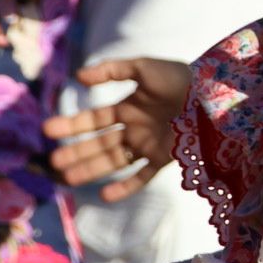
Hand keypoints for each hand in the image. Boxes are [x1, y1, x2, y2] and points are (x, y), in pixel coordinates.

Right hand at [43, 58, 191, 201]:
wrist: (212, 96)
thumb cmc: (180, 78)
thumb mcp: (144, 68)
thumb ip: (112, 70)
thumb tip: (78, 76)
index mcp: (130, 107)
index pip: (95, 120)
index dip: (72, 125)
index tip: (49, 130)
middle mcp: (135, 129)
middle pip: (99, 144)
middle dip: (77, 152)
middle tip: (54, 161)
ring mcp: (148, 145)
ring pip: (114, 161)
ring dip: (91, 170)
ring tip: (67, 178)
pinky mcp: (164, 159)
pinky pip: (141, 177)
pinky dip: (124, 187)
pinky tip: (104, 195)